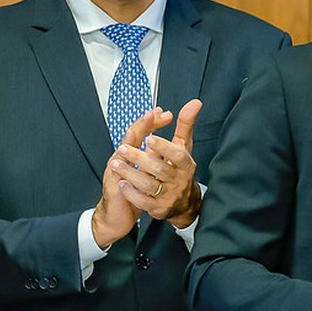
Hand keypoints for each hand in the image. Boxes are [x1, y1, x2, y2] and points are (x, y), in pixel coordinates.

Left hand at [110, 100, 201, 227]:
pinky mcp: (158, 208)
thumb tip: (195, 102)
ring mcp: (168, 195)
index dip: (164, 147)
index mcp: (186, 164)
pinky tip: (122, 183)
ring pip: (148, 185)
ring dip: (131, 174)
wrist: (183, 203)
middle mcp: (178, 180)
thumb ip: (186, 125)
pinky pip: (143, 202)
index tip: (150, 138)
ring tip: (116, 163)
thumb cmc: (180, 168)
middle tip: (123, 148)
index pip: (178, 155)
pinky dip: (132, 193)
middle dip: (140, 158)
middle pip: (159, 169)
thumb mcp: (184, 147)